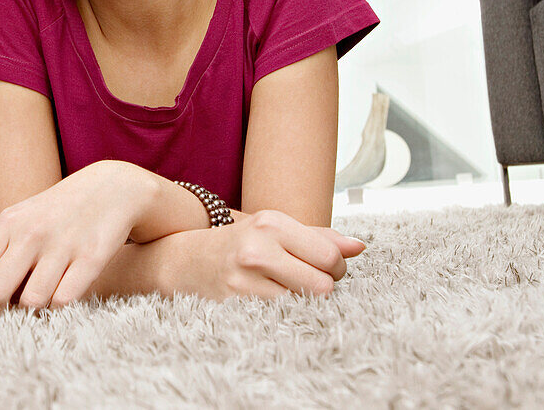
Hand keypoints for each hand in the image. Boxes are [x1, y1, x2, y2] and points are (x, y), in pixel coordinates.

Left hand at [0, 161, 151, 309]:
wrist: (110, 189)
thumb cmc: (58, 212)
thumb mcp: (22, 219)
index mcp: (8, 223)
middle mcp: (31, 233)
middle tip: (5, 320)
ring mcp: (62, 245)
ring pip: (30, 302)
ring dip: (31, 315)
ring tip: (35, 312)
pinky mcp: (91, 257)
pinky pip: (64, 300)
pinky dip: (58, 310)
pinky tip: (59, 303)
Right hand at [163, 209, 365, 298]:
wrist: (185, 261)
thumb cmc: (239, 244)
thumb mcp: (274, 229)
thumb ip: (318, 237)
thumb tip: (358, 247)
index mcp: (272, 224)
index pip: (331, 257)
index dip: (336, 268)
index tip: (324, 268)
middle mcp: (258, 249)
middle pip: (323, 286)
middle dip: (322, 287)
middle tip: (306, 281)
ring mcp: (244, 280)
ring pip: (304, 307)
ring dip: (302, 303)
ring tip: (286, 291)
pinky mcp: (235, 306)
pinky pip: (282, 320)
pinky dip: (284, 316)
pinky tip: (272, 304)